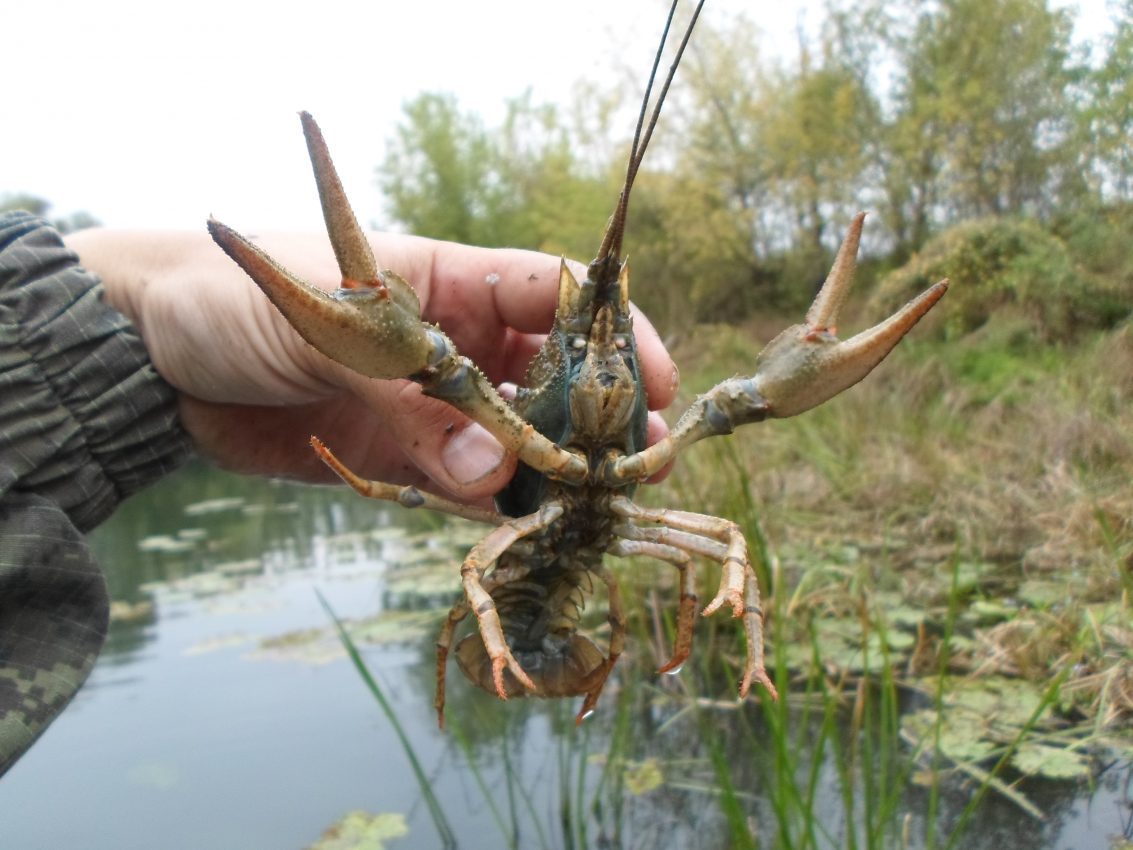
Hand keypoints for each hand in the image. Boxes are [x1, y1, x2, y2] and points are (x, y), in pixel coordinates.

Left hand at [65, 229, 678, 503]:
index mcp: (441, 281)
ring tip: (592, 502)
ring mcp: (428, 404)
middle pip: (546, 374)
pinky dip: (494, 505)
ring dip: (552, 468)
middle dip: (595, 414)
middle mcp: (450, 344)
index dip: (609, 332)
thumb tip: (495, 471)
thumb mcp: (319, 338)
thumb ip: (410, 403)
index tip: (655, 379)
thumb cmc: (227, 305)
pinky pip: (462, 483)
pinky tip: (526, 522)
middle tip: (635, 461)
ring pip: (514, 436)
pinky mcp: (399, 456)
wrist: (149, 359)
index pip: (545, 295)